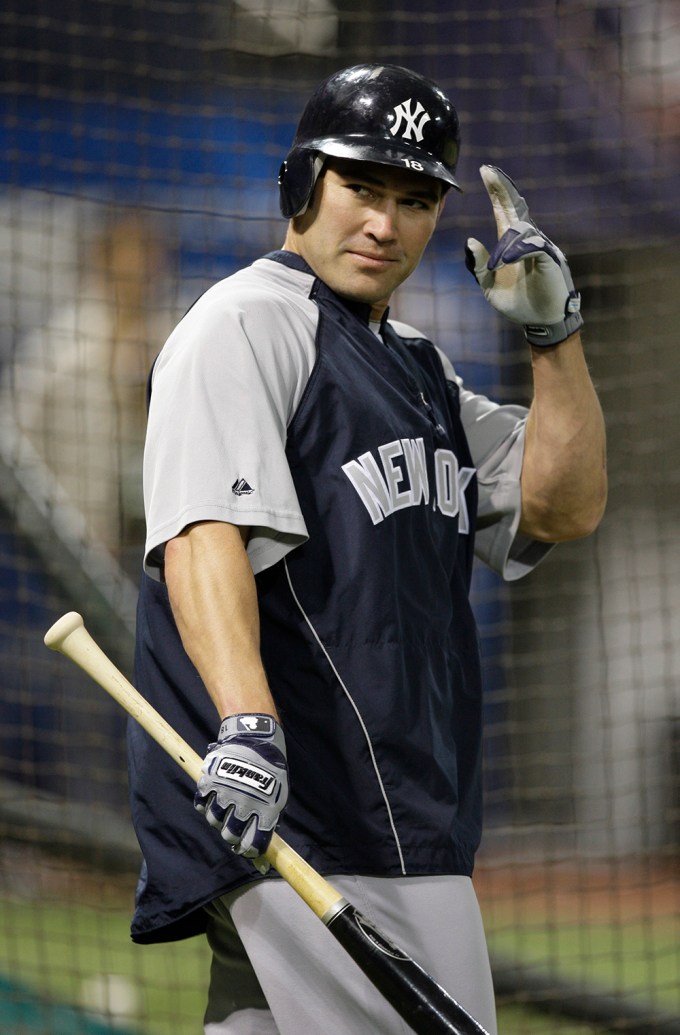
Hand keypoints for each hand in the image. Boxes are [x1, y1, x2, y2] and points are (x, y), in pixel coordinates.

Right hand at [195, 713, 287, 871]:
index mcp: (265, 809)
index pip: (254, 843)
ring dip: (219, 819)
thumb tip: (265, 840)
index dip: (250, 851)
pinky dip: (205, 804)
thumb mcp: (279, 792)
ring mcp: (225, 793)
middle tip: (234, 830)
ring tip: (225, 809)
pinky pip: (201, 805)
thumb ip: (272, 816)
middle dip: (232, 836)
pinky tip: (213, 798)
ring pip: (215, 821)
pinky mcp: (209, 782)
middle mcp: (244, 805)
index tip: (247, 850)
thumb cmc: (270, 766)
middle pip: (230, 835)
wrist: (254, 737)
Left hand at [465, 165, 583, 346]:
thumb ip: (478, 265)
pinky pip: (534, 247)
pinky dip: (519, 251)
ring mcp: (540, 248)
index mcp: (511, 244)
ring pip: (521, 231)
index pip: (503, 210)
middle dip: (503, 190)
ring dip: (505, 245)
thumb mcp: (489, 285)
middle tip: (489, 172)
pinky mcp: (550, 260)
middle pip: (516, 208)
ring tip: (496, 267)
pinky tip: (506, 260)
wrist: (540, 321)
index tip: (485, 171)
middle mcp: (527, 240)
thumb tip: (470, 241)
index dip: (496, 191)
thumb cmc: (518, 302)